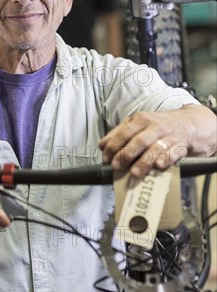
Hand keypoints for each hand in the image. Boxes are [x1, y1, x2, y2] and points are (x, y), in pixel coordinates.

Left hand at [98, 105, 216, 177]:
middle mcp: (154, 127)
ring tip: (134, 172)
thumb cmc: (159, 125)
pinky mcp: (180, 146)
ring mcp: (168, 136)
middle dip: (126, 154)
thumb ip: (119, 133)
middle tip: (116, 166)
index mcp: (141, 119)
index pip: (124, 132)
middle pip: (138, 141)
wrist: (189, 123)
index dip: (113, 145)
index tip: (106, 158)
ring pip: (154, 149)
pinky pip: (173, 153)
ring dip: (143, 161)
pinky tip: (159, 166)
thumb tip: (101, 145)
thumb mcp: (138, 123)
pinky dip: (166, 159)